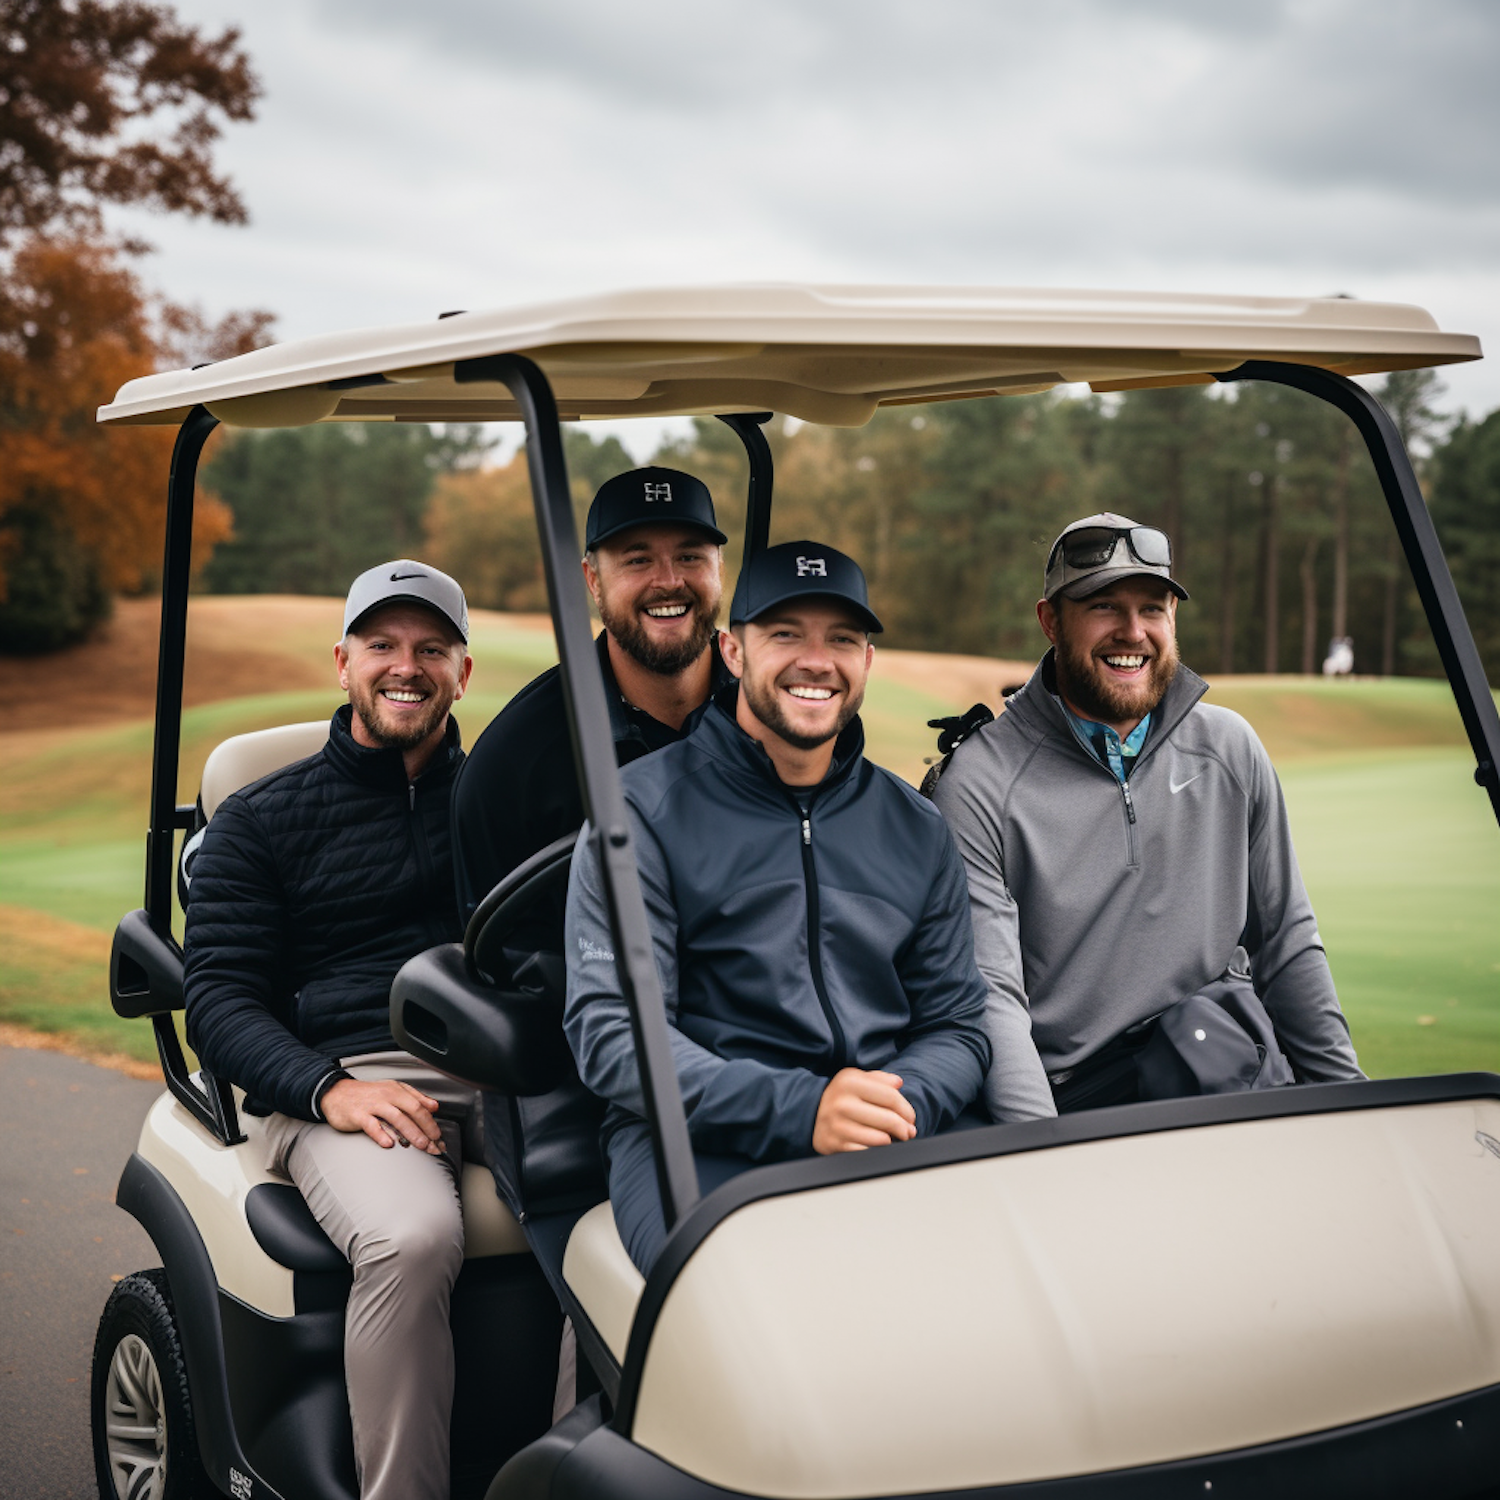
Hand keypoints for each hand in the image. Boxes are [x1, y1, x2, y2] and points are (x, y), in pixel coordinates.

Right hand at [320, 1078, 444, 1153]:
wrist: (336, 1092)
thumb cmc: (367, 1094)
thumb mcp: (393, 1090)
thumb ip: (415, 1097)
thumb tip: (434, 1106)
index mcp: (397, 1090)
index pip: (420, 1106)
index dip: (431, 1122)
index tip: (439, 1137)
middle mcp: (387, 1096)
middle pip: (412, 1111)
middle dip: (426, 1128)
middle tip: (434, 1144)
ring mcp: (372, 1105)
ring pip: (395, 1117)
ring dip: (410, 1132)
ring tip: (421, 1145)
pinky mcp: (358, 1115)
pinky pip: (371, 1125)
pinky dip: (381, 1134)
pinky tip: (389, 1144)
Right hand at [813, 1068, 916, 1154]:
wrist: (811, 1112)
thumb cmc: (841, 1095)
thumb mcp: (856, 1079)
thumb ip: (879, 1079)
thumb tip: (898, 1083)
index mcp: (849, 1081)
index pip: (891, 1097)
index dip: (907, 1109)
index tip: (911, 1117)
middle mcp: (841, 1103)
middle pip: (889, 1119)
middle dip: (904, 1128)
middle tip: (909, 1131)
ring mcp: (837, 1125)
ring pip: (880, 1138)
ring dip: (892, 1140)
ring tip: (894, 1137)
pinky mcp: (834, 1144)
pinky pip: (866, 1151)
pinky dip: (875, 1149)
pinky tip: (877, 1144)